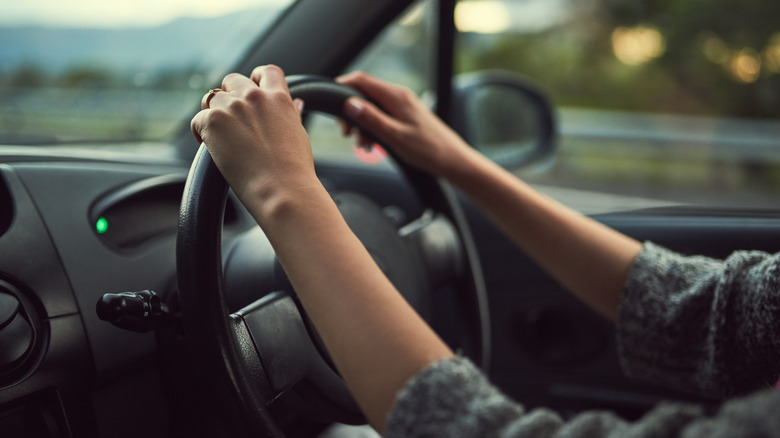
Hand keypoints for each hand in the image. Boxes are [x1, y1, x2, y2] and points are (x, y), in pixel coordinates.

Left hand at [191, 65, 316, 219]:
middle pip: (232, 80)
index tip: (252, 88)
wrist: (282, 189)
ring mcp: (233, 107)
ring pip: (211, 98)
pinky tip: (210, 147)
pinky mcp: (213, 122)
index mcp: (279, 98)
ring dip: (213, 114)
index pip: (266, 72)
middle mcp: (255, 97)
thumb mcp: (298, 134)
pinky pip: (198, 119)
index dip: (256, 77)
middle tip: (231, 120)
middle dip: (229, 95)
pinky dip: (201, 132)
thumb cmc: (294, 170)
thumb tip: (297, 102)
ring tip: (219, 136)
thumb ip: (292, 114)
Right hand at [337, 71, 474, 176]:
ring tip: (362, 145)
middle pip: (364, 94)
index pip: (361, 80)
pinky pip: (381, 116)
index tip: (330, 103)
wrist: (452, 160)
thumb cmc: (428, 150)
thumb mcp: (395, 137)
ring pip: (371, 107)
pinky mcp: (405, 116)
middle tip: (347, 134)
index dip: (342, 87)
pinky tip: (372, 145)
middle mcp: (399, 96)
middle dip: (351, 113)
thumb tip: (349, 103)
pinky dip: (372, 128)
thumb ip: (371, 119)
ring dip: (361, 124)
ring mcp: (402, 105)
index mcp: (396, 96)